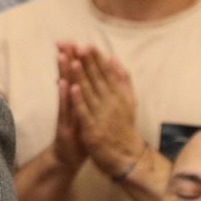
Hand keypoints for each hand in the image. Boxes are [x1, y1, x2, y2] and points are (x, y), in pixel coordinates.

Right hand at [51, 43, 88, 170]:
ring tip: (62, 55)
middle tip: (64, 41)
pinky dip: (65, 95)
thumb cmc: (78, 133)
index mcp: (77, 99)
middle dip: (67, 58)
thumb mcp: (83, 112)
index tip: (74, 40)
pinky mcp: (64, 124)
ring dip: (64, 72)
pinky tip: (64, 83)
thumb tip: (82, 77)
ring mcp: (66, 113)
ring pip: (65, 89)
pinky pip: (65, 107)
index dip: (75, 58)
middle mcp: (69, 103)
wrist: (68, 158)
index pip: (76, 74)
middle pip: (68, 76)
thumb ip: (84, 94)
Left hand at [67, 46, 143, 175]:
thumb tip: (113, 57)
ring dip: (81, 76)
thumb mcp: (128, 100)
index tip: (87, 44)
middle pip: (96, 79)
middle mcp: (112, 103)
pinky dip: (79, 100)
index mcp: (119, 95)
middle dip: (86, 62)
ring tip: (72, 61)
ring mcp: (102, 116)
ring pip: (89, 92)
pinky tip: (72, 87)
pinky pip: (85, 112)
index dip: (96, 59)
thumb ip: (122, 78)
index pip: (106, 73)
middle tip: (76, 46)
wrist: (126, 156)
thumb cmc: (124, 126)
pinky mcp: (93, 129)